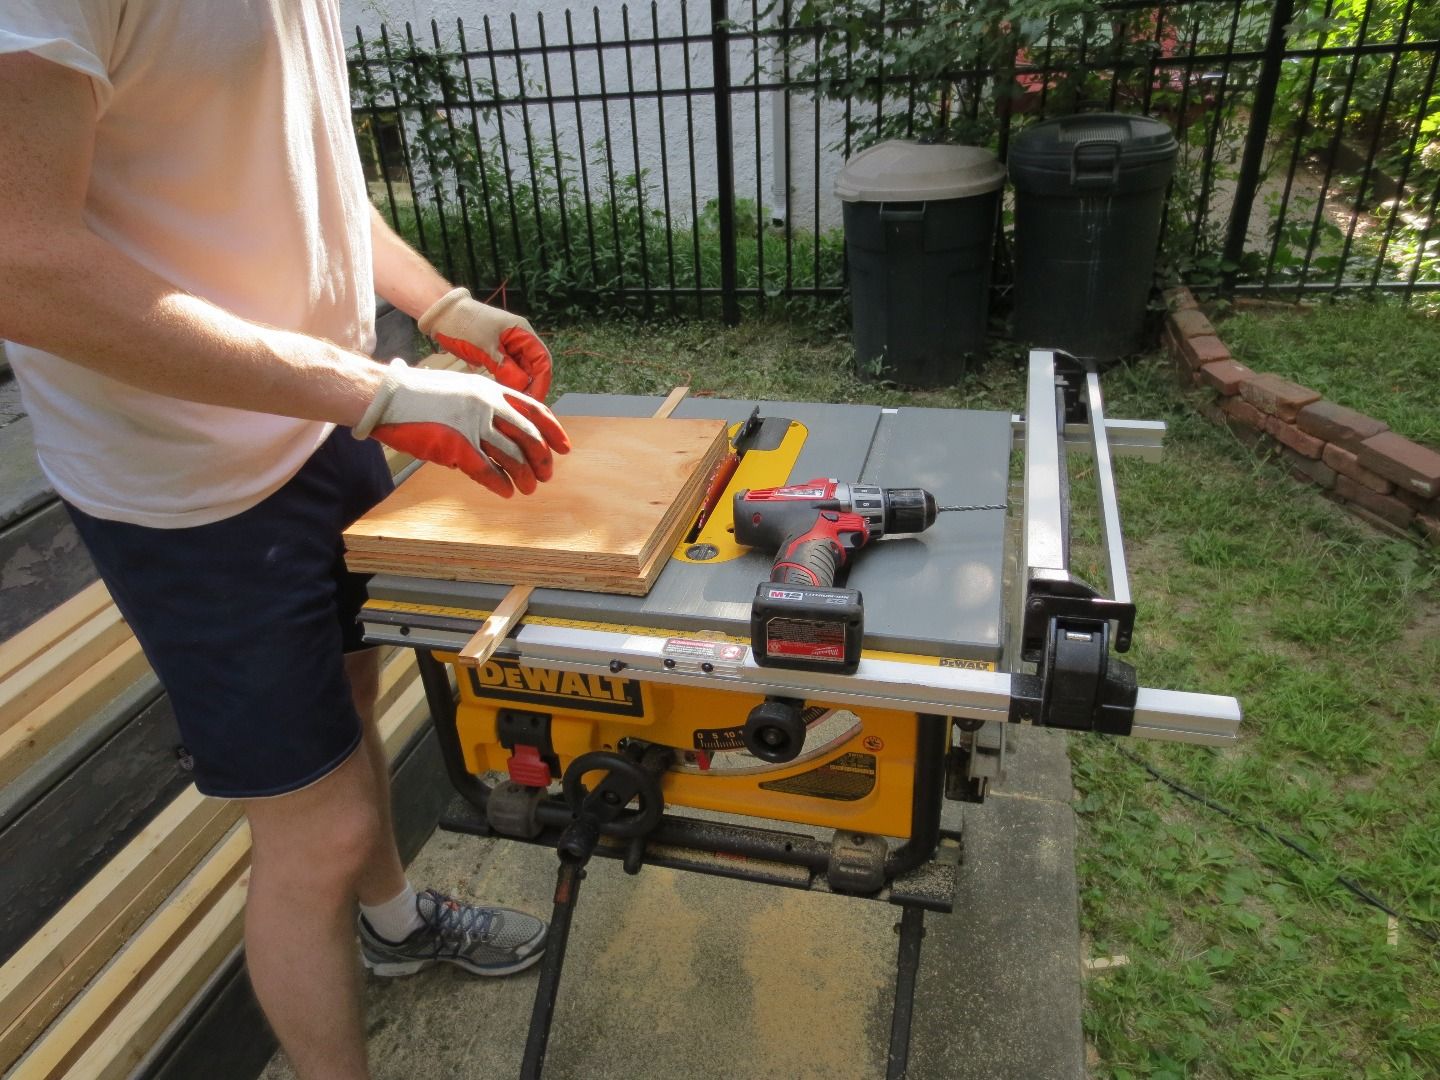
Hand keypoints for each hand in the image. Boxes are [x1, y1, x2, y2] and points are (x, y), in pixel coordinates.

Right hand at [354, 359, 570, 496]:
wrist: (386, 396)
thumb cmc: (420, 395)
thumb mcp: (462, 389)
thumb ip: (487, 406)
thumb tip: (508, 432)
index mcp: (491, 389)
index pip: (535, 411)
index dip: (554, 432)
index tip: (564, 448)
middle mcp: (487, 405)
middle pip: (529, 437)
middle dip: (543, 459)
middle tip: (547, 475)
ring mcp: (472, 425)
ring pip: (512, 457)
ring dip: (525, 476)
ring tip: (529, 489)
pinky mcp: (456, 446)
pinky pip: (487, 471)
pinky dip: (500, 484)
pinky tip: (506, 492)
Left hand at [418, 287, 552, 400]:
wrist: (442, 315)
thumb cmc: (465, 325)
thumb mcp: (486, 347)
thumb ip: (506, 367)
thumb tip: (523, 387)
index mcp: (522, 332)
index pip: (542, 360)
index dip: (542, 381)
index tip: (536, 401)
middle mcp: (519, 339)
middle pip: (534, 367)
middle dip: (530, 386)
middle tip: (522, 407)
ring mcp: (507, 347)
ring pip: (521, 371)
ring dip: (518, 386)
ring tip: (512, 403)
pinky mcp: (496, 354)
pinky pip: (507, 371)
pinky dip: (506, 382)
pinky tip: (502, 394)